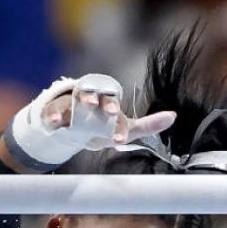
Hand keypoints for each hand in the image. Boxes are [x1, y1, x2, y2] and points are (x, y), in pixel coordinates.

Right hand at [42, 81, 175, 148]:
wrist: (73, 130)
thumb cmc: (102, 128)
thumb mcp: (124, 129)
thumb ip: (147, 125)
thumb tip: (173, 116)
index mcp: (109, 102)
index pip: (115, 105)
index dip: (117, 117)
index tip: (118, 131)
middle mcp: (92, 97)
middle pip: (99, 95)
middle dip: (103, 102)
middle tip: (106, 110)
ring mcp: (73, 102)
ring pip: (77, 98)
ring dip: (82, 100)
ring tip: (84, 106)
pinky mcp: (55, 109)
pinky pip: (54, 109)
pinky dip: (53, 115)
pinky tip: (55, 122)